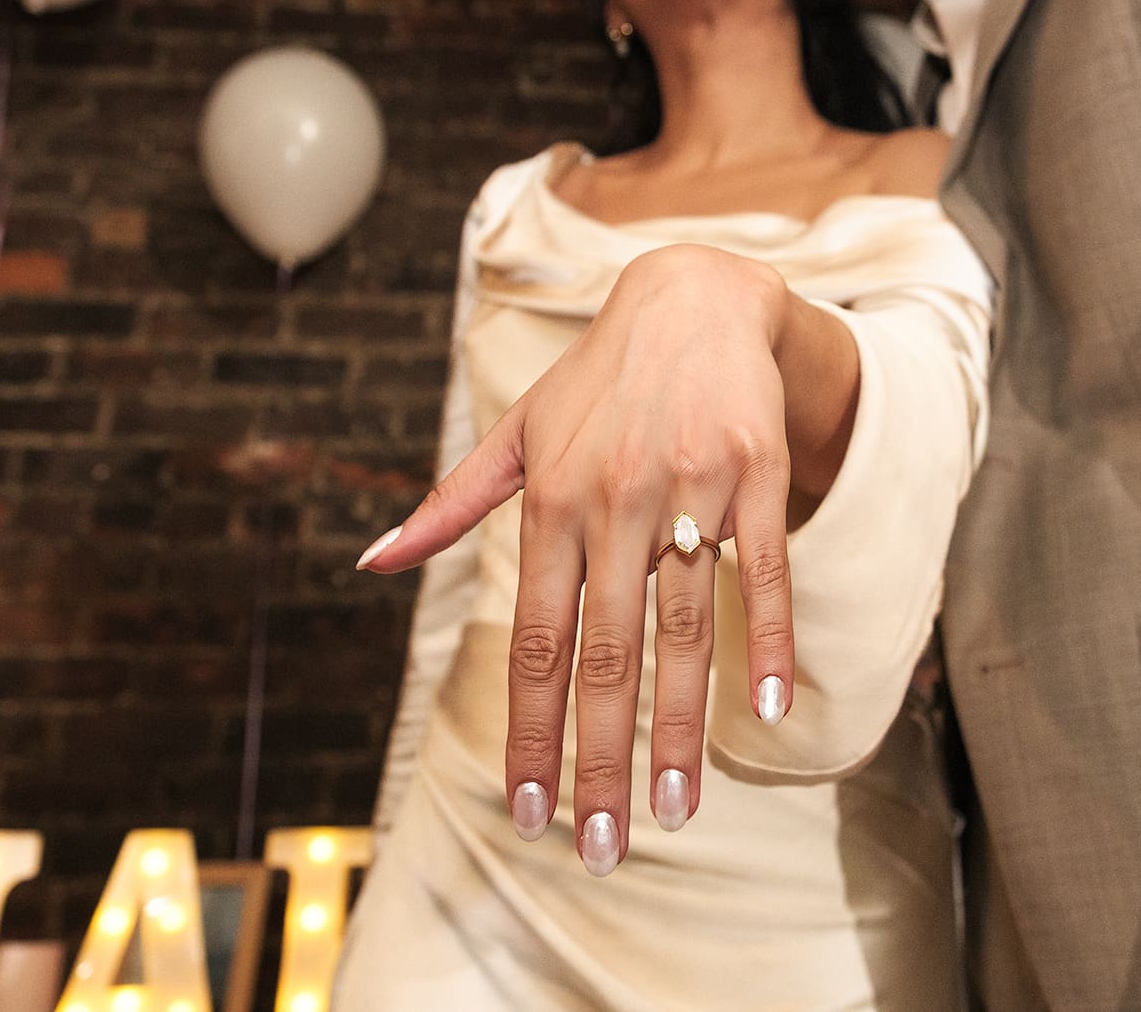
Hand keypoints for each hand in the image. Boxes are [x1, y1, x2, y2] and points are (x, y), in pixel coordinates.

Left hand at [359, 243, 798, 874]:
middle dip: (599, 758)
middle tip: (598, 846)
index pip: (539, 640)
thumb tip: (370, 561)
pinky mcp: (756, 473)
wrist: (692, 294)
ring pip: (685, 628)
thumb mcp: (515, 433)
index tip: (528, 810)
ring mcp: (692, 488)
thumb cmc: (596, 380)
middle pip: (608, 654)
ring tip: (672, 810)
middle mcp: (614, 499)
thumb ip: (448, 504)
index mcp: (548, 500)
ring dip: (679, 728)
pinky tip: (769, 708)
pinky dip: (769, 640)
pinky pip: (762, 571)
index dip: (533, 730)